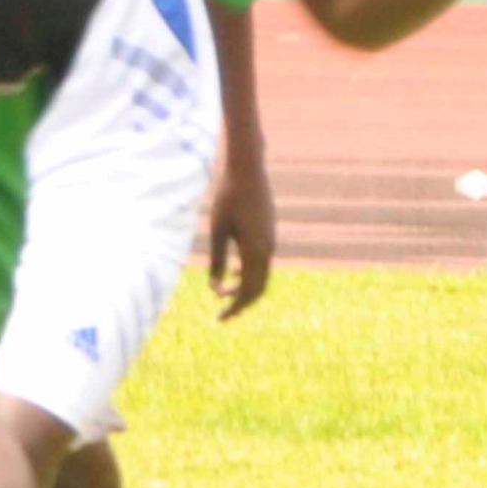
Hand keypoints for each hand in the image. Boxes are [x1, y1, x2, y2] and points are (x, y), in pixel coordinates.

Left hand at [206, 149, 275, 321]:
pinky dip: (249, 273)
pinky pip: (262, 262)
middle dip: (240, 303)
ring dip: (244, 288)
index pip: (248, 291)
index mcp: (256, 251)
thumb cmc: (228, 197)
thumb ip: (217, 260)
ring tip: (224, 294)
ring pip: (261, 276)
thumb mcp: (217, 230)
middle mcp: (268, 249)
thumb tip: (215, 288)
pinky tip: (234, 273)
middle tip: (222, 313)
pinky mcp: (269, 233)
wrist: (248, 169)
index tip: (219, 318)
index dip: (234, 307)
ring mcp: (271, 241)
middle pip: (258, 288)